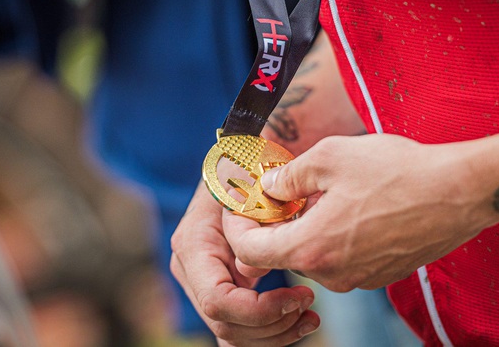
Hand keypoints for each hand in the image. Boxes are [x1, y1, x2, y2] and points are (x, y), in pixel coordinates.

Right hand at [171, 182, 319, 345]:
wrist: (231, 168)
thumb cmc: (242, 173)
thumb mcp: (251, 191)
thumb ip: (254, 227)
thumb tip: (261, 267)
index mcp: (192, 246)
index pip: (218, 301)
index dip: (260, 310)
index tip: (298, 297)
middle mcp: (189, 270)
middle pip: (225, 326)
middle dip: (272, 326)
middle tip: (308, 306)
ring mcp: (200, 284)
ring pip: (231, 335)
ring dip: (275, 334)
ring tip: (310, 317)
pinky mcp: (218, 291)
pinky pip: (238, 327)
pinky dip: (269, 331)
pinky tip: (298, 319)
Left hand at [223, 134, 490, 291]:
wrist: (460, 191)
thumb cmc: (396, 170)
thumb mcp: (329, 157)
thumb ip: (288, 177)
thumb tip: (268, 187)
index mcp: (311, 248)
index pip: (250, 251)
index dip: (236, 225)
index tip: (240, 204)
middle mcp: (332, 275)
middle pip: (281, 253)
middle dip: (273, 223)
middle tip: (279, 190)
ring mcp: (359, 279)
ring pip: (313, 255)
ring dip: (305, 228)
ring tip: (321, 193)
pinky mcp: (380, 275)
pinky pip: (341, 258)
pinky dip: (332, 236)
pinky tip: (350, 206)